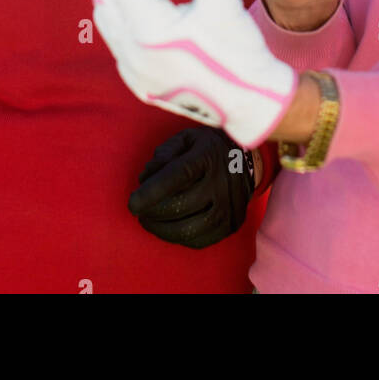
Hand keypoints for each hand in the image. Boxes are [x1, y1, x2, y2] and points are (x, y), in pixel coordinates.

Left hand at [93, 0, 297, 146]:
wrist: (253, 106)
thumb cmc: (240, 57)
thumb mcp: (227, 4)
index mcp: (152, 32)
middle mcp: (134, 54)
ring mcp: (134, 72)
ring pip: (107, 22)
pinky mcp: (140, 83)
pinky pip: (118, 43)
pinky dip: (122, 18)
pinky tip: (140, 7)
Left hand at [128, 127, 254, 248]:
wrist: (247, 160)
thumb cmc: (208, 148)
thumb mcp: (187, 138)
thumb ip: (164, 153)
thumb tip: (146, 178)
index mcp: (207, 157)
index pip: (177, 176)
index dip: (151, 192)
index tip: (132, 203)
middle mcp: (221, 183)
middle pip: (179, 206)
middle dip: (151, 213)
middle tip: (140, 210)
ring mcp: (228, 207)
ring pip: (187, 230)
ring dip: (161, 229)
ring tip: (149, 221)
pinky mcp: (231, 225)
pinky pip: (199, 241)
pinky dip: (178, 237)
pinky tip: (169, 227)